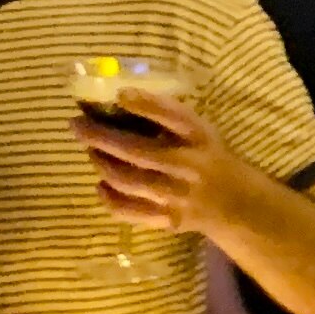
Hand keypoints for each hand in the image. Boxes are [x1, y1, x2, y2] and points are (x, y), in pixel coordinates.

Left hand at [80, 88, 236, 235]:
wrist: (236, 205)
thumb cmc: (209, 159)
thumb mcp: (200, 132)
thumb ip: (167, 119)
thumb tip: (117, 101)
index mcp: (200, 138)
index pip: (172, 116)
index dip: (144, 104)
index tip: (119, 94)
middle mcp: (188, 166)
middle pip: (135, 150)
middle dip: (100, 136)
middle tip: (78, 125)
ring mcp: (176, 196)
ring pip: (126, 180)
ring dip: (101, 163)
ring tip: (90, 151)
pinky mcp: (167, 219)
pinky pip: (128, 210)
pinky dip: (108, 197)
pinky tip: (101, 184)